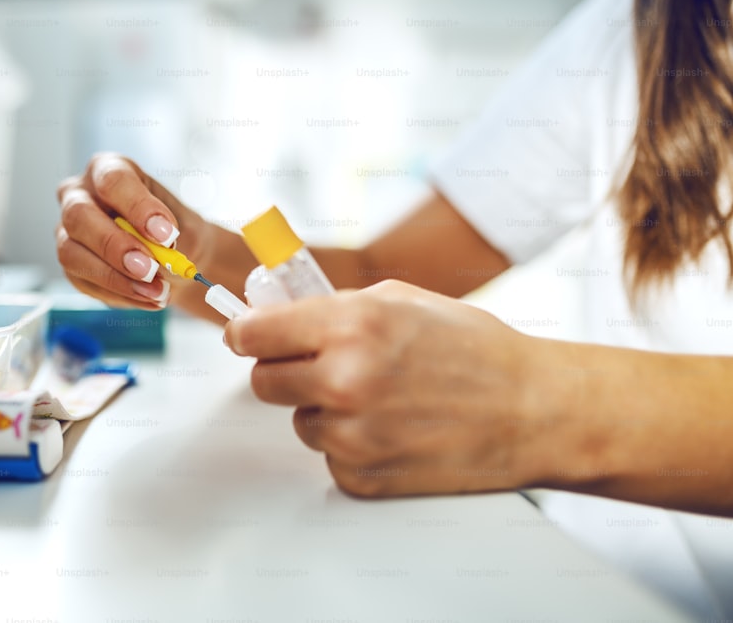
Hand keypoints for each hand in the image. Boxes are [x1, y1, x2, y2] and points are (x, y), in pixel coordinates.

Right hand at [56, 153, 213, 308]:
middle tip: (150, 269)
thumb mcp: (185, 227)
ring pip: (71, 253)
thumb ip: (174, 238)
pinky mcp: (71, 263)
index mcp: (108, 170)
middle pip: (79, 215)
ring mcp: (68, 230)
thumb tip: (161, 255)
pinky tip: (147, 297)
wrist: (173, 256)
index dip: (138, 208)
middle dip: (116, 246)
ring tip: (156, 292)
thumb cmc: (173, 230)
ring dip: (115, 278)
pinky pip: (83, 281)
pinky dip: (119, 294)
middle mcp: (79, 195)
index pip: (113, 180)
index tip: (167, 235)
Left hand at [224, 280, 547, 497]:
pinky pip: (330, 456)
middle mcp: (344, 380)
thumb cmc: (477, 350)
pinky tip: (393, 428)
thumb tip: (282, 315)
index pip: (254, 335)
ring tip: (377, 398)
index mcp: (350, 325)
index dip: (246, 334)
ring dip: (323, 409)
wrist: (534, 411)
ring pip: (299, 420)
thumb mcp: (404, 300)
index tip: (244, 336)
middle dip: (284, 370)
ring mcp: (352, 435)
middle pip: (264, 382)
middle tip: (316, 364)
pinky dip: (350, 444)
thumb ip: (336, 305)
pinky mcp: (362, 477)